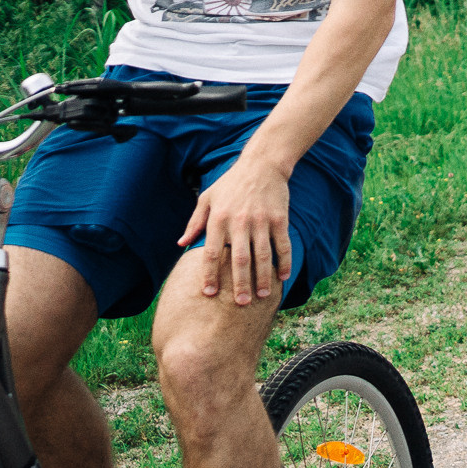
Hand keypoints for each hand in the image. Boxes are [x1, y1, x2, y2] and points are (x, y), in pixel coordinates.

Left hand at [180, 153, 293, 305]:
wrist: (261, 164)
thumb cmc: (231, 183)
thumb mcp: (207, 198)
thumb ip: (195, 222)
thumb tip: (182, 244)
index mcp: (219, 219)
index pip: (212, 253)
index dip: (210, 275)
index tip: (209, 293)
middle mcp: (240, 222)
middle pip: (239, 259)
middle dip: (239, 284)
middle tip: (240, 304)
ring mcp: (262, 220)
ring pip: (263, 255)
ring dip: (263, 277)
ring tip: (263, 296)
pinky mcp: (280, 218)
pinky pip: (282, 244)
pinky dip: (285, 261)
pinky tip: (284, 276)